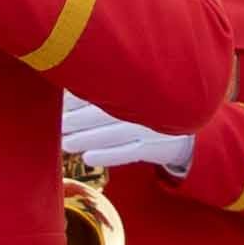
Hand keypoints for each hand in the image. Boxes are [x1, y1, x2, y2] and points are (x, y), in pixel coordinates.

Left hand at [56, 96, 191, 174]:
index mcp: (137, 86)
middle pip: (104, 112)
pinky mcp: (159, 146)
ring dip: (87, 139)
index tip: (57, 105)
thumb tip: (62, 97)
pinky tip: (88, 158)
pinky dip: (108, 155)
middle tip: (56, 126)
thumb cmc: (146, 113)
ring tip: (66, 144)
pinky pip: (131, 152)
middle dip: (76, 120)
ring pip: (114, 133)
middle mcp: (145, 104)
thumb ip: (103, 94)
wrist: (186, 132)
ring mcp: (153, 126)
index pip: (102, 90)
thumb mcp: (132, 99)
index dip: (76, 99)